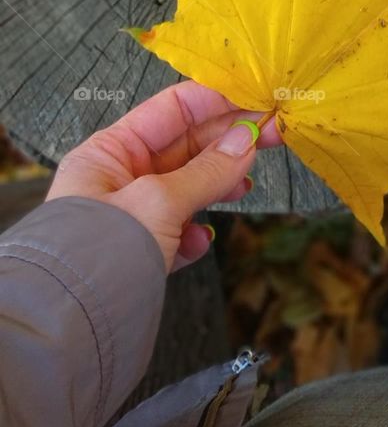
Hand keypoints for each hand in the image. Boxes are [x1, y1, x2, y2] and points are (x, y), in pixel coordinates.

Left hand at [46, 82, 282, 271]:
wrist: (72, 327)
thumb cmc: (101, 251)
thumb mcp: (159, 201)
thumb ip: (207, 170)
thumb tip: (248, 139)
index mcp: (110, 152)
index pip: (171, 109)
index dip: (216, 100)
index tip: (258, 98)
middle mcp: (118, 180)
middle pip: (185, 147)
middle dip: (228, 142)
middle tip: (275, 134)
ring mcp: (130, 218)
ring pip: (186, 189)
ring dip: (218, 185)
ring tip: (244, 188)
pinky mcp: (140, 255)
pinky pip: (178, 232)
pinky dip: (195, 233)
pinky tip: (200, 241)